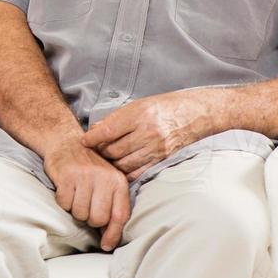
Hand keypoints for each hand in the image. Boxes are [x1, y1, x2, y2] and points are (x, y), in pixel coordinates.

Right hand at [43, 139, 130, 250]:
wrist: (66, 142)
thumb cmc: (87, 168)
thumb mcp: (107, 181)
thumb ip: (111, 205)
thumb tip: (109, 237)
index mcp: (118, 182)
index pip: (119, 216)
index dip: (113, 234)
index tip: (106, 245)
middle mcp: (104, 178)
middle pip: (98, 219)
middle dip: (88, 219)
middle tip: (84, 208)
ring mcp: (85, 177)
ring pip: (79, 213)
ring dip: (74, 210)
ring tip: (75, 196)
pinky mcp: (67, 176)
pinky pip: (64, 204)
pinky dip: (63, 202)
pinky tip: (65, 190)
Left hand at [82, 89, 212, 181]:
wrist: (193, 114)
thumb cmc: (162, 106)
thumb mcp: (137, 105)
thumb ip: (115, 119)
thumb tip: (94, 131)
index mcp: (139, 115)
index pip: (108, 131)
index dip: (92, 139)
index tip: (83, 141)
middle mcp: (147, 133)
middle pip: (114, 150)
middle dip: (100, 152)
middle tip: (93, 152)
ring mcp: (156, 149)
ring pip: (123, 163)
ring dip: (111, 163)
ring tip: (104, 160)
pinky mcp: (162, 160)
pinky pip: (138, 172)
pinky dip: (125, 172)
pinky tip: (119, 168)